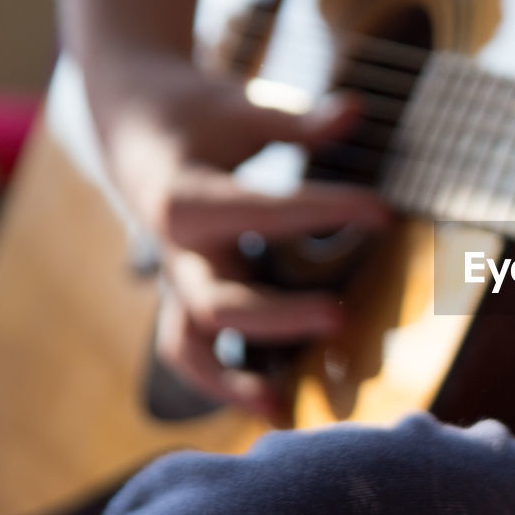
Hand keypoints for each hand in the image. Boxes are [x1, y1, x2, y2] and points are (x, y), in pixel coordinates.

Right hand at [98, 56, 388, 417]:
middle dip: (277, 316)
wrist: (131, 125)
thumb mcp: (241, 108)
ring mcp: (178, 281)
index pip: (260, 210)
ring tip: (286, 407)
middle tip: (342, 318)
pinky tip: (276, 406)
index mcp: (185, 196)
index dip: (323, 209)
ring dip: (234, 380)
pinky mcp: (185, 297)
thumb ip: (297, 122)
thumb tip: (355, 110)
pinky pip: (192, 352)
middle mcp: (175, 250)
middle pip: (217, 301)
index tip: (382, 209)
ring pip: (189, 346)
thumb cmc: (197, 115)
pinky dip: (224, 383)